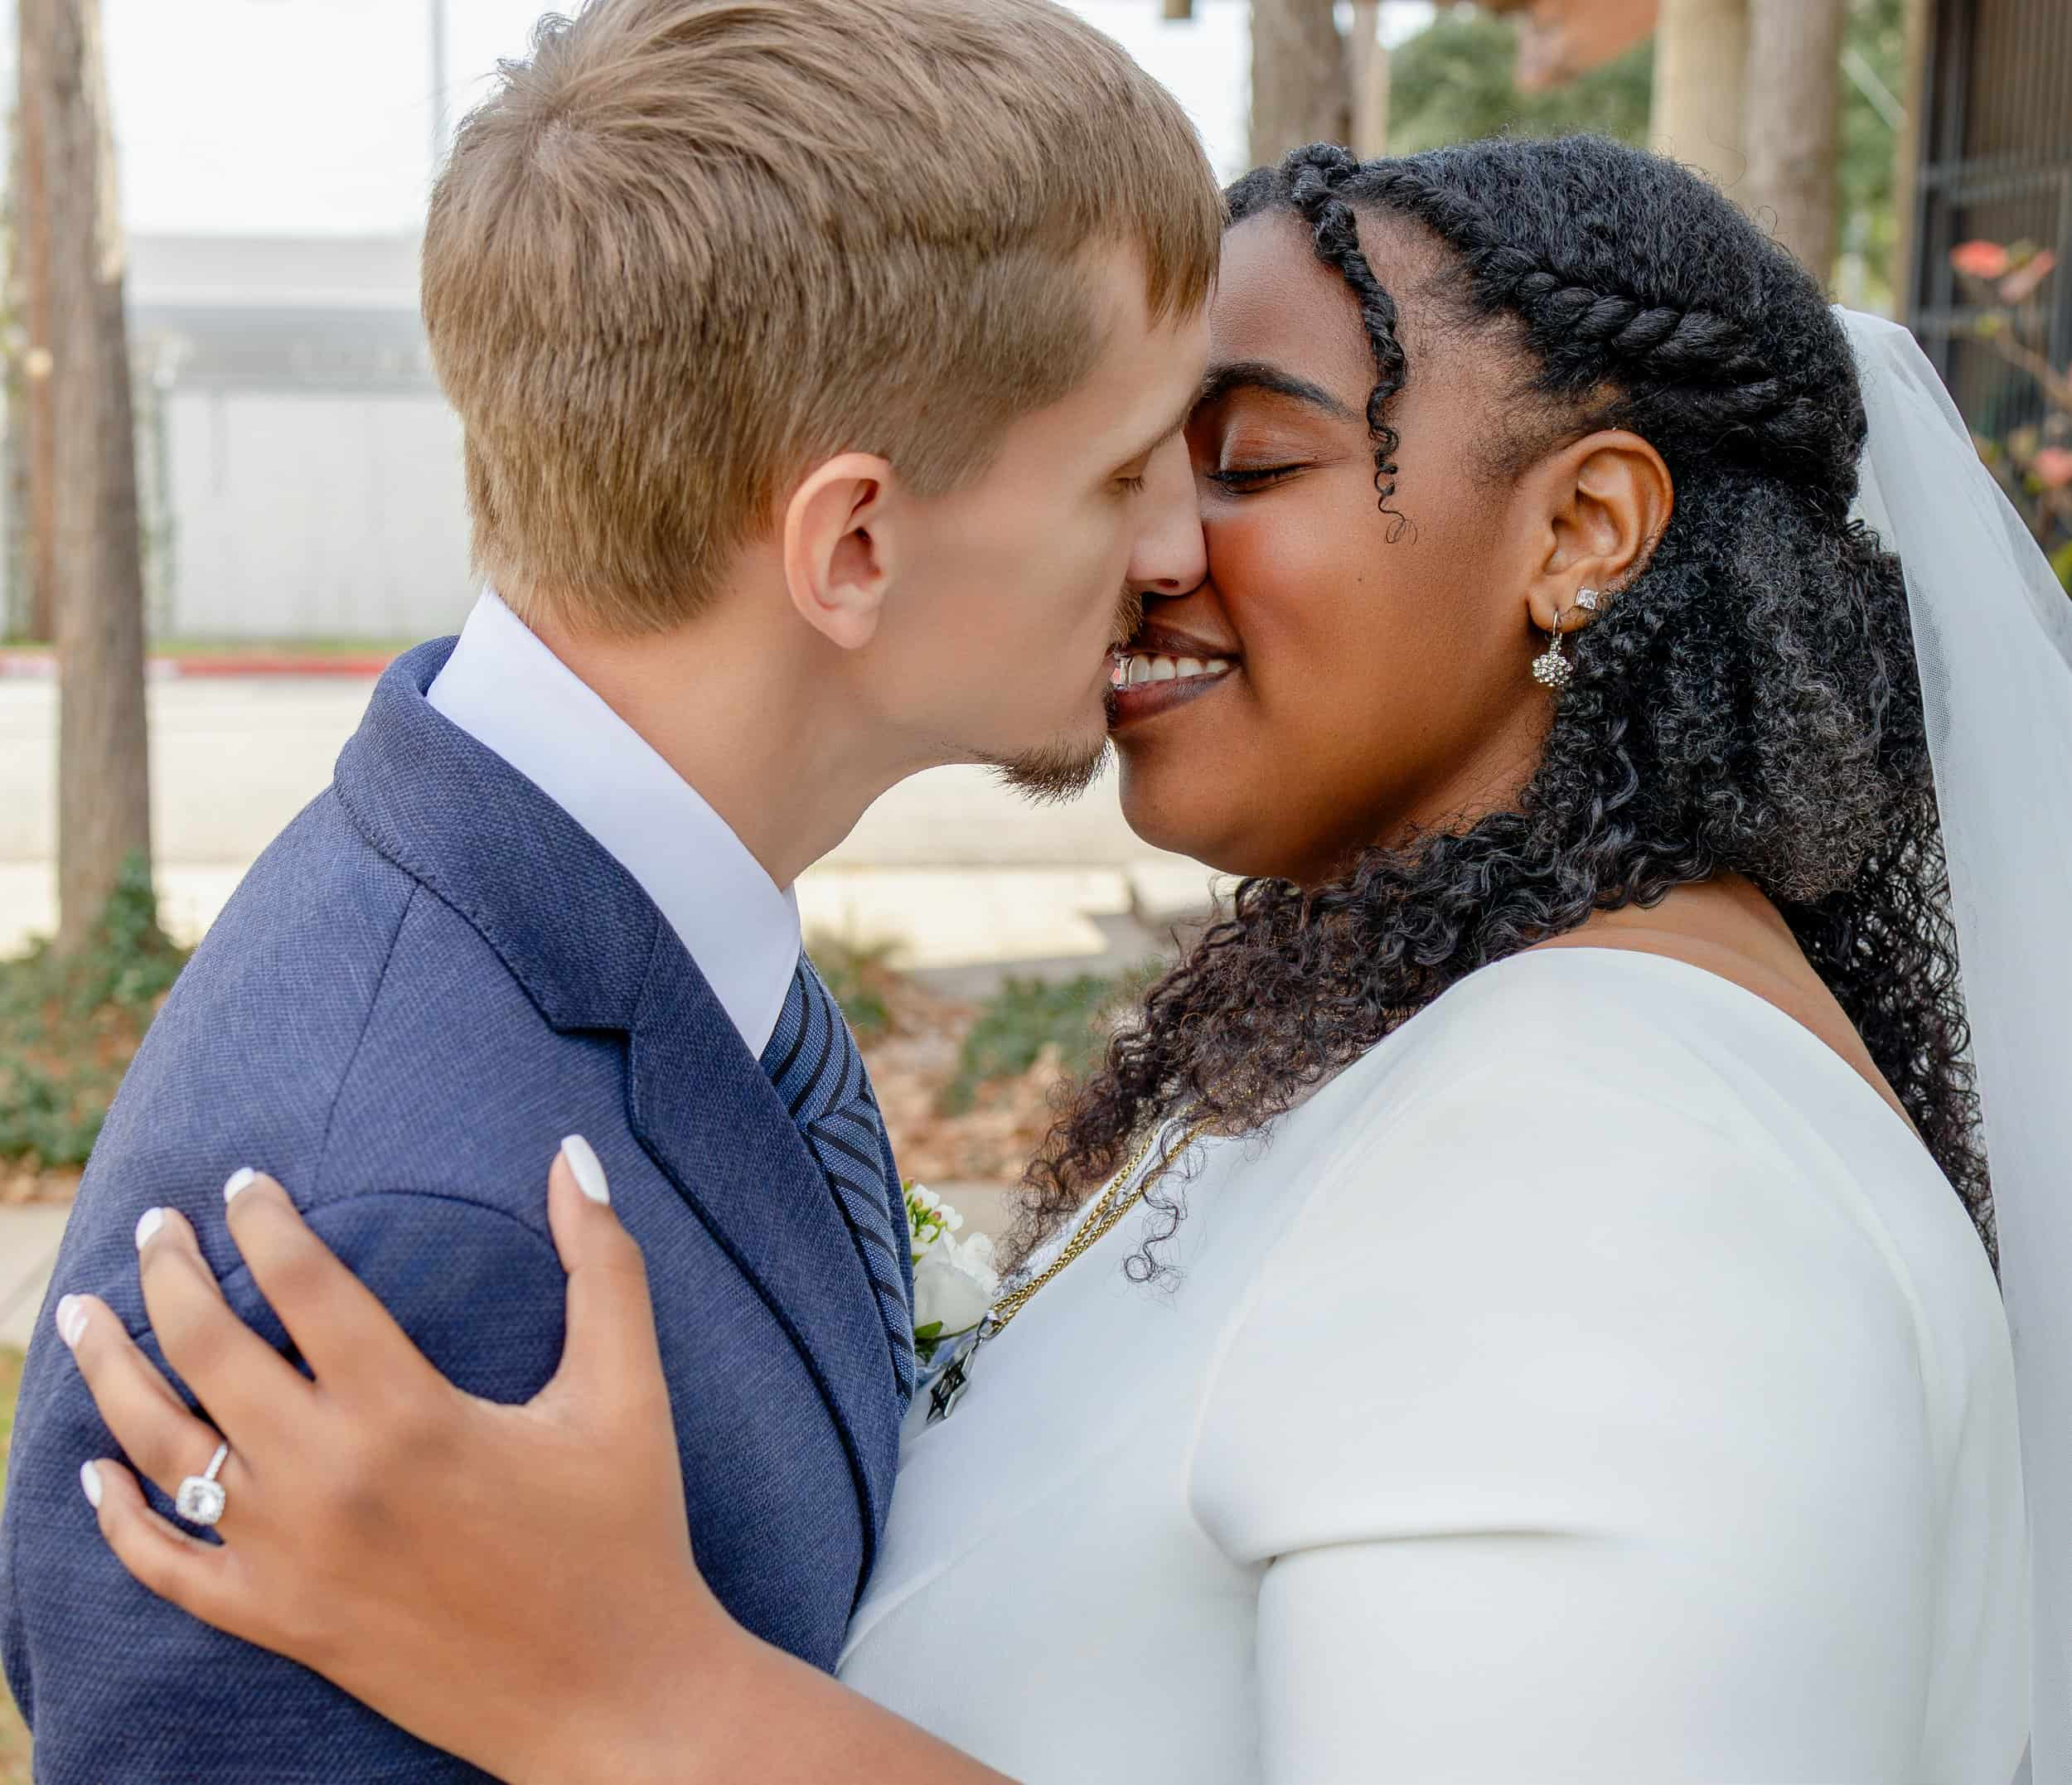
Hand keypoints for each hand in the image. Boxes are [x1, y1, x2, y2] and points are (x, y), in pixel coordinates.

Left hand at [54, 1141, 734, 1783]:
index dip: (265, 1220)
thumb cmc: (625, 1532)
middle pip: (210, 1349)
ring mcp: (292, 1557)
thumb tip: (573, 1153)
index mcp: (410, 1411)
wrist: (612, 1694)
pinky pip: (168, 1565)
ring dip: (113, 1372)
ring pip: (164, 1446)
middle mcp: (331, 1478)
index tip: (244, 1181)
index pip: (304, 1283)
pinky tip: (93, 1471)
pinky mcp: (282, 1622)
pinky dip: (118, 1517)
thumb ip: (603, 1262)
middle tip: (158, 1224)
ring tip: (86, 1314)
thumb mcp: (625, 1387)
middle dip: (172, 1272)